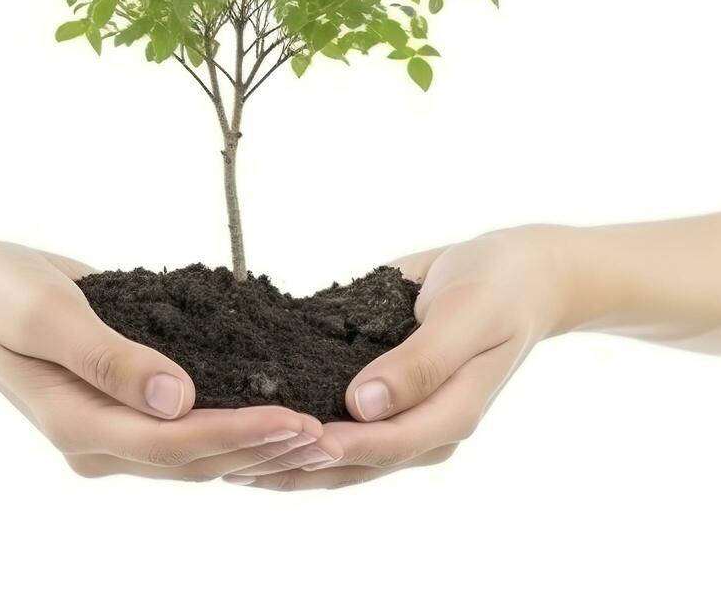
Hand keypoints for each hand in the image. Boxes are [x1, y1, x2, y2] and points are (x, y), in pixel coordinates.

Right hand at [0, 240, 328, 480]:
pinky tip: (273, 406)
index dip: (236, 435)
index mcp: (77, 426)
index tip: (296, 421)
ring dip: (255, 443)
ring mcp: (113, 427)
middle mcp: (100, 440)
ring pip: (195, 451)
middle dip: (261, 448)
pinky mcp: (124, 403)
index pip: (171, 444)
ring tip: (317, 431)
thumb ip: (107, 358)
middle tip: (330, 434)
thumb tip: (176, 398)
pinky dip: (231, 420)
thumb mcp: (45, 316)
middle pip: (193, 458)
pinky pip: (185, 425)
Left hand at [224, 226, 567, 489]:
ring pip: (335, 449)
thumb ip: (421, 362)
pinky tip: (249, 417)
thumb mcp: (469, 317)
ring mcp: (395, 412)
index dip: (337, 446)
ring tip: (224, 454)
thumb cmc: (497, 290)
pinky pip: (333, 413)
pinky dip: (293, 421)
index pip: (384, 446)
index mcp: (448, 416)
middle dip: (292, 465)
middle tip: (229, 462)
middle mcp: (417, 425)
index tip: (289, 438)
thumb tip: (363, 404)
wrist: (513, 273)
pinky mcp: (376, 388)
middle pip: (349, 462)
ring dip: (284, 455)